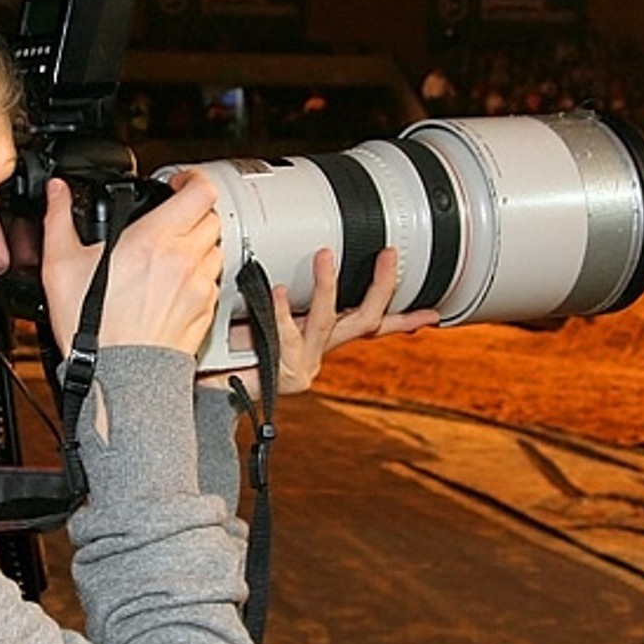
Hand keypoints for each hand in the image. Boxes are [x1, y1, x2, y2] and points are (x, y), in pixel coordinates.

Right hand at [39, 170, 222, 358]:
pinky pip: (213, 281)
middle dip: (192, 212)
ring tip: (170, 254)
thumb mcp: (61, 266)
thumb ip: (59, 220)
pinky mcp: (206, 311)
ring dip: (198, 244)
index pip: (201, 190)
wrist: (119, 377)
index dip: (191, 179)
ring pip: (215, 248)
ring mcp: (200, 286)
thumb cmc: (93, 329)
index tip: (175, 185)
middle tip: (169, 220)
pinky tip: (173, 285)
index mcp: (155, 239)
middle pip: (211, 217)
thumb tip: (56, 193)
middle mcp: (184, 259)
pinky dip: (199, 276)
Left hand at [208, 245, 438, 399]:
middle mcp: (319, 353)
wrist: (208, 389)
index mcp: (323, 342)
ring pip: (328, 322)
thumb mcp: (269, 323)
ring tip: (324, 256)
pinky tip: (277, 290)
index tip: (435, 313)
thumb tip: (288, 266)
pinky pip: (284, 332)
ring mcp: (302, 362)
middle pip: (367, 320)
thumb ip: (286, 301)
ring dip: (328, 286)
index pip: (373, 327)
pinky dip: (282, 309)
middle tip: (388, 255)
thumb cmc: (234, 352)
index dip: (405, 320)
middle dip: (382, 286)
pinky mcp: (280, 366)